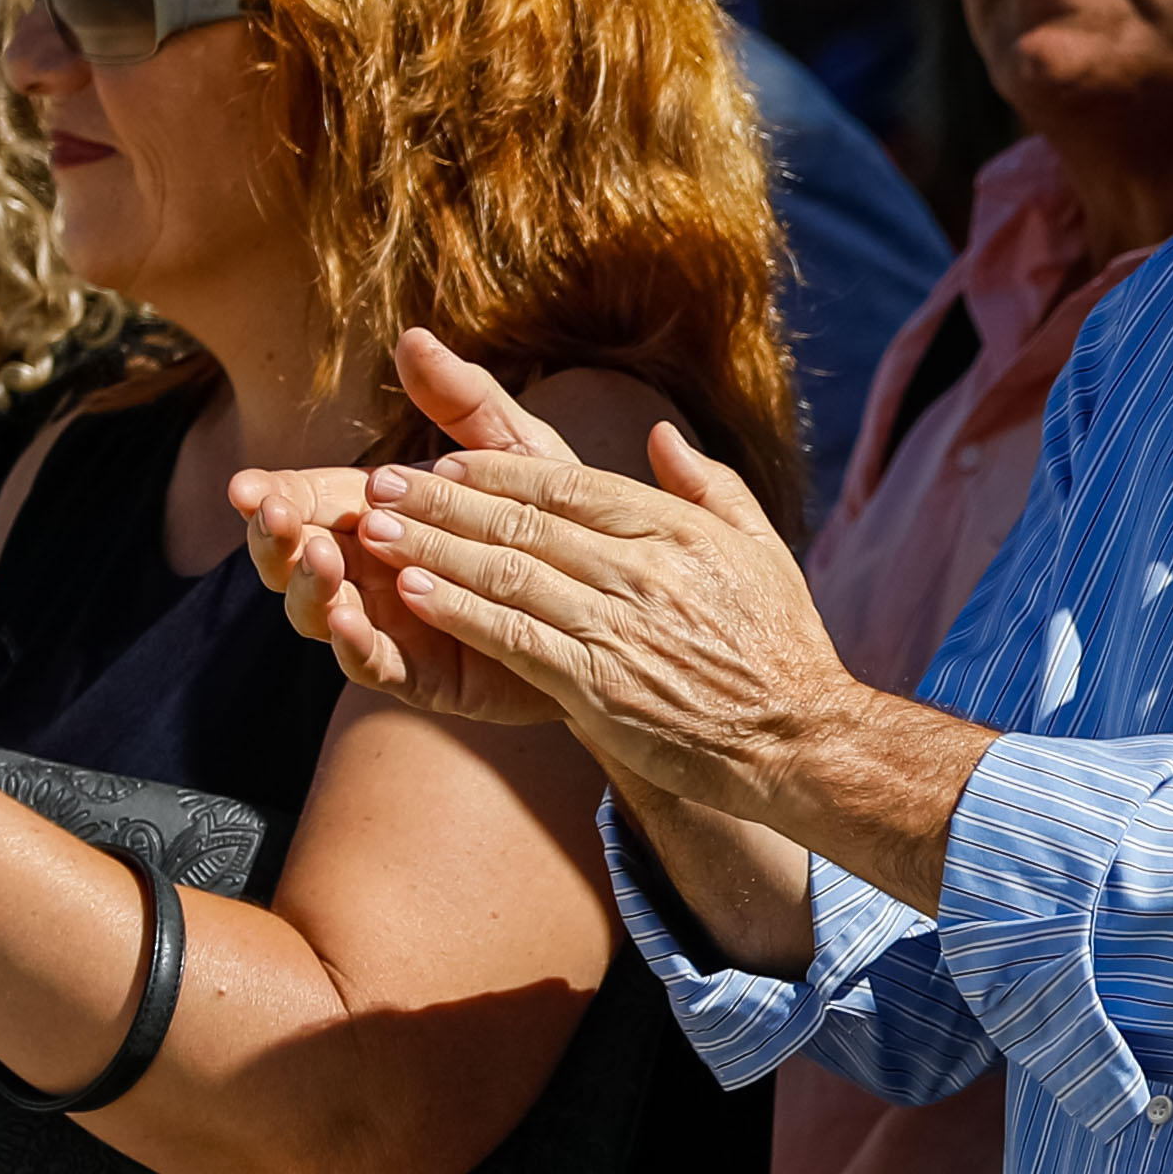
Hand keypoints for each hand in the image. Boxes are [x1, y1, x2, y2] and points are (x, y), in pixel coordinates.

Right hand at [234, 330, 581, 729]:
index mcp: (378, 513)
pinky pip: (374, 665)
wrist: (612, 600)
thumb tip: (412, 337)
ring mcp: (390, 623)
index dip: (271, 495)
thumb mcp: (516, 449)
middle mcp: (370, 569)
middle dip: (274, 540)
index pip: (307, 501)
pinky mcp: (424, 674)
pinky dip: (354, 646)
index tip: (245, 486)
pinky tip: (347, 622)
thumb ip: (464, 401)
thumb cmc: (556, 517)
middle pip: (294, 560)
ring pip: (321, 614)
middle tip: (270, 517)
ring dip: (309, 588)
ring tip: (321, 559)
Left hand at [335, 423, 872, 815]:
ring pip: (506, 575)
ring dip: (431, 549)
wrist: (799, 739)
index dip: (496, 472)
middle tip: (379, 482)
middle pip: (522, 522)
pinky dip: (459, 612)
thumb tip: (660, 434)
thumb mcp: (760, 546)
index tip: (443, 460)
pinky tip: (411, 595)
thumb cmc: (779, 644)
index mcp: (676, 529)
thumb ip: (709, 484)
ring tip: (373, 531)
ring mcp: (617, 629)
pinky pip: (513, 639)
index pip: (567, 485)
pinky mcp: (598, 688)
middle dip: (440, 500)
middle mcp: (642, 570)